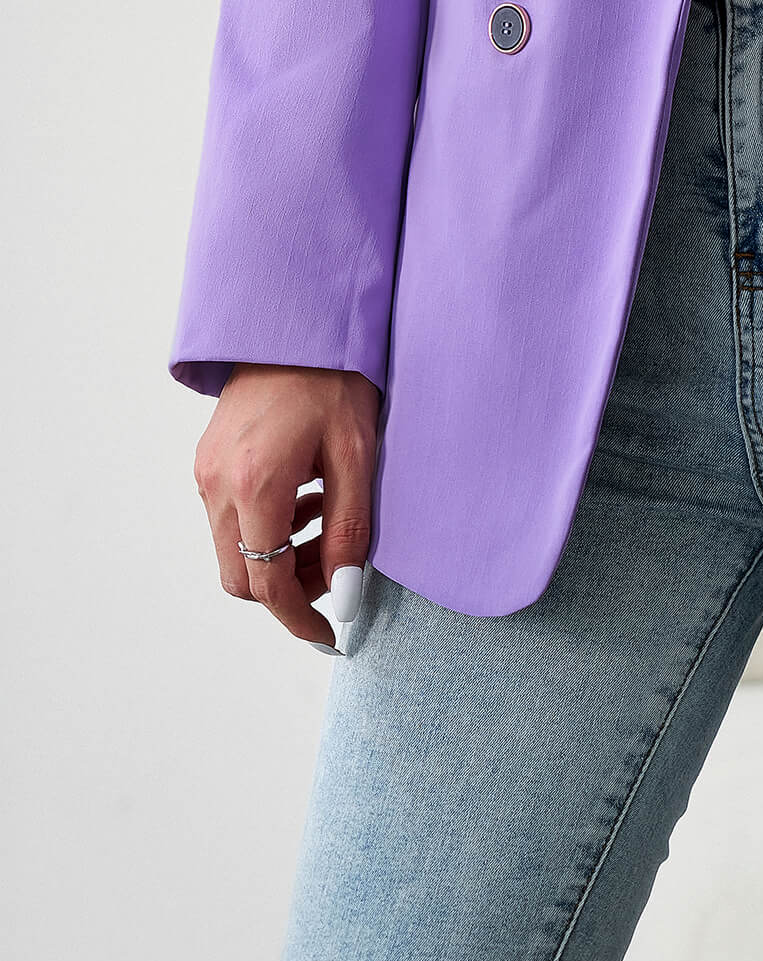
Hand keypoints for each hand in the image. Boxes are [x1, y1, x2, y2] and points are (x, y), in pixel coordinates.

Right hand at [193, 366, 377, 649]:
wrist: (297, 325)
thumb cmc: (335, 380)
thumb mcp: (357, 457)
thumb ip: (349, 531)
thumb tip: (345, 595)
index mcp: (257, 483)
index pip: (264, 582)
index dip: (298, 618)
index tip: (330, 635)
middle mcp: (218, 483)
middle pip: (239, 576)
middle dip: (286, 591)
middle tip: (334, 577)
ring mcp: (206, 472)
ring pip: (232, 550)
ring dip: (277, 559)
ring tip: (327, 529)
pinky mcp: (208, 461)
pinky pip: (228, 519)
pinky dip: (265, 530)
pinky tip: (308, 504)